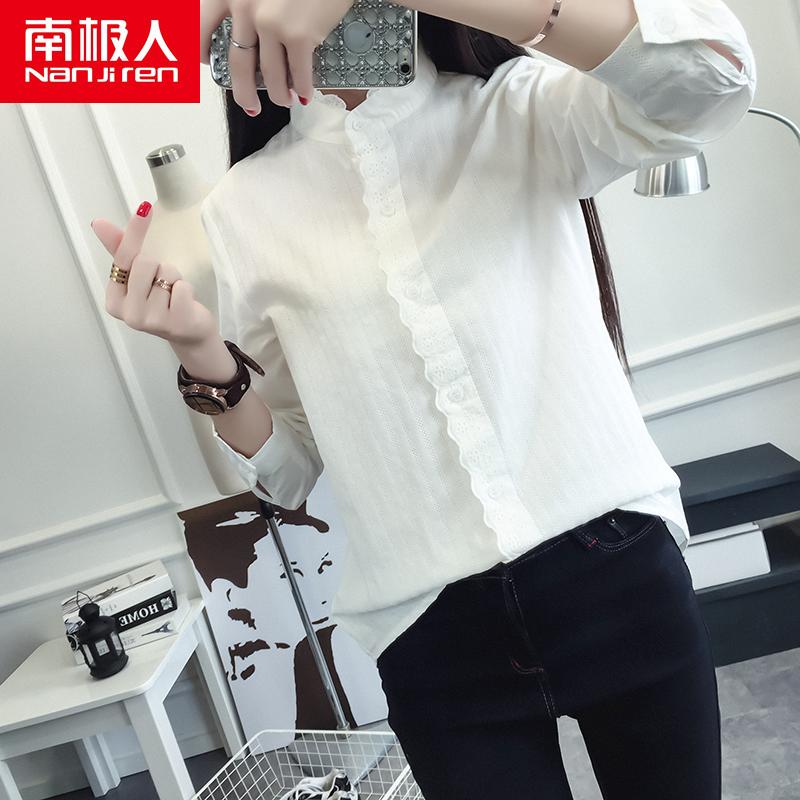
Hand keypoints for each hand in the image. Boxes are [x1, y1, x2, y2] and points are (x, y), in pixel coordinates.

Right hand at [91, 202, 218, 348]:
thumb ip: (121, 251)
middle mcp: (128, 314)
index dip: (135, 231)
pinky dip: (186, 289)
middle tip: (163, 286)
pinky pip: (182, 287)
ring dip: (174, 279)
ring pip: (166, 273)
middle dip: (160, 267)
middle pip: (145, 262)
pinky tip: (183, 304)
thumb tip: (97, 222)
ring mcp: (151, 321)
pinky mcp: (174, 323)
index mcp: (114, 301)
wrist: (189, 333)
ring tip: (173, 296)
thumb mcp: (139, 277)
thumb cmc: (162, 301)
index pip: (123, 258)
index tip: (144, 207)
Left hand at [199, 0, 353, 112]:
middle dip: (244, 93)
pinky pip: (298, 73)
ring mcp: (271, 22)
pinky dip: (302, 88)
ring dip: (278, 95)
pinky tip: (303, 94)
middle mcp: (243, 6)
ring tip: (284, 100)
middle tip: (249, 105)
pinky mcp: (299, 34)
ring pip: (270, 75)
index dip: (201, 51)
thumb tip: (248, 31)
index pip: (200, 27)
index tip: (208, 64)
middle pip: (238, 64)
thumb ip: (246, 0)